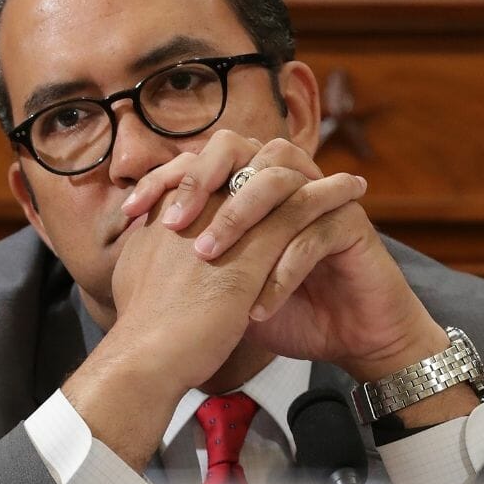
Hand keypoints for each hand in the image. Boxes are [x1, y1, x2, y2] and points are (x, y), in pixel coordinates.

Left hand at [121, 133, 449, 383]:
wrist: (343, 335)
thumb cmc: (278, 305)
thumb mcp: (222, 283)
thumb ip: (187, 257)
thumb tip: (131, 244)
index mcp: (250, 183)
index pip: (200, 159)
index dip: (164, 177)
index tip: (130, 210)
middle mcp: (285, 179)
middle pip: (240, 148)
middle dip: (202, 181)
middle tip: (172, 225)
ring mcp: (321, 196)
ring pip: (278, 182)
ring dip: (240, 218)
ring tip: (209, 258)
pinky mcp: (352, 226)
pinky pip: (315, 233)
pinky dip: (284, 269)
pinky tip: (258, 305)